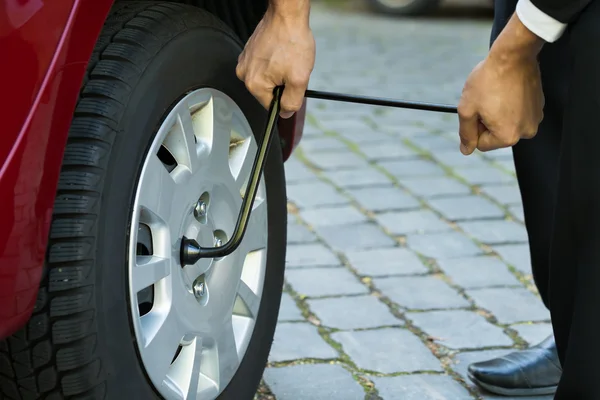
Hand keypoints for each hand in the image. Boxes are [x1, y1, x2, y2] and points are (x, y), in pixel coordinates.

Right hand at [236, 7, 315, 117]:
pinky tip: (282, 52)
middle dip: (283, 84)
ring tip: (287, 58)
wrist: (287, 16)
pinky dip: (274, 62)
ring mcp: (245, 61)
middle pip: (268, 92)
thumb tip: (286, 113)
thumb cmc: (292, 42)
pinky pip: (264, 65)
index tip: (293, 85)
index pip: (271, 106)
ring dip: (279, 72)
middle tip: (292, 69)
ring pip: (267, 78)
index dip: (286, 99)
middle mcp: (244, 74)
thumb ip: (292, 102)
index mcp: (254, 84)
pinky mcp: (249, 52)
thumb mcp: (299, 80)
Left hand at [457, 14, 544, 154]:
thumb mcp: (467, 109)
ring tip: (496, 94)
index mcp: (508, 136)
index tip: (476, 110)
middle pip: (495, 136)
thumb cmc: (488, 80)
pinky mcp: (539, 106)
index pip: (481, 144)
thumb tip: (466, 150)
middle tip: (485, 100)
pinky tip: (506, 89)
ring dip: (497, 113)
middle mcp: (526, 132)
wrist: (513, 55)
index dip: (473, 127)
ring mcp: (535, 119)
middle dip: (486, 121)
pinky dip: (509, 104)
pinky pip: (517, 112)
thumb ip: (466, 133)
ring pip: (505, 124)